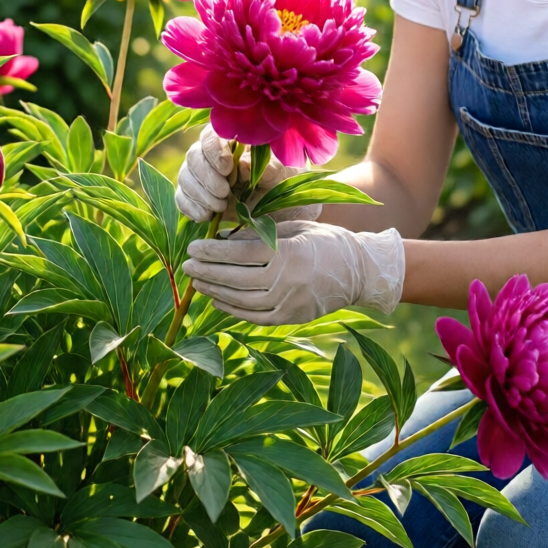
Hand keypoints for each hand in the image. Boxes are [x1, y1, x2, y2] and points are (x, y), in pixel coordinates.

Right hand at [175, 126, 322, 222]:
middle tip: (225, 194)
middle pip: (193, 155)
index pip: (212, 135)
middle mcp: (214, 154)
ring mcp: (203, 175)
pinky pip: (182, 197)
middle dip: (206, 177)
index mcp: (235, 140)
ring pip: (185, 176)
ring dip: (199, 194)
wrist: (282, 209)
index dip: (214, 150)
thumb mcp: (284, 175)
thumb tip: (241, 165)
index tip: (227, 168)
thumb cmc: (285, 183)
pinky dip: (190, 207)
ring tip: (220, 207)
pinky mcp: (197, 196)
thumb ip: (267, 167)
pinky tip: (205, 217)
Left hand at [183, 220, 405, 324]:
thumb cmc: (327, 242)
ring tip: (197, 281)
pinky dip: (232, 309)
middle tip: (187, 265)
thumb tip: (226, 238)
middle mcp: (287, 280)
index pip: (241, 253)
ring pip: (241, 300)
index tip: (193, 247)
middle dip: (207, 271)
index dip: (214, 251)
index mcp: (288, 252)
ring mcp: (289, 303)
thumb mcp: (296, 228)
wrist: (360, 271)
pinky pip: (254, 317)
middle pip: (236, 278)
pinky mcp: (291, 318)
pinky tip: (217, 299)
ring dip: (215, 290)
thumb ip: (262, 234)